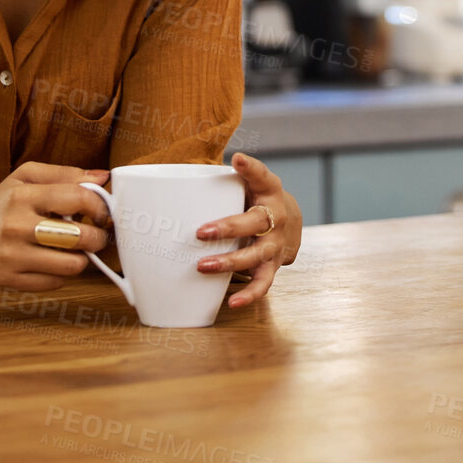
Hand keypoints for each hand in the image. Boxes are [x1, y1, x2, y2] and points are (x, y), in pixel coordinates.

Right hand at [0, 162, 112, 291]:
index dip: (99, 206)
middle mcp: (16, 226)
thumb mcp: (24, 178)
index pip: (77, 198)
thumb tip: (103, 176)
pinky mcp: (10, 280)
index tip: (102, 213)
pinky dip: (62, 274)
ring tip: (77, 250)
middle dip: (98, 238)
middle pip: (79, 237)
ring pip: (71, 265)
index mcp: (23, 196)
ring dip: (83, 258)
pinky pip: (55, 282)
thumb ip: (64, 174)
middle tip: (97, 236)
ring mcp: (12, 256)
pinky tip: (55, 262)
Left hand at [193, 152, 302, 309]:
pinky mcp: (274, 265)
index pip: (262, 176)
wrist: (291, 221)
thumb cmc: (256, 198)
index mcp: (269, 190)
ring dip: (230, 263)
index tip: (238, 160)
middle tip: (201, 232)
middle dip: (228, 228)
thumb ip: (219, 179)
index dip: (251, 168)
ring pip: (256, 255)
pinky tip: (232, 302)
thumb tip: (171, 178)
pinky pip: (263, 283)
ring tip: (203, 266)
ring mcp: (276, 243)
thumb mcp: (246, 182)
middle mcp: (277, 217)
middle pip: (256, 222)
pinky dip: (249, 294)